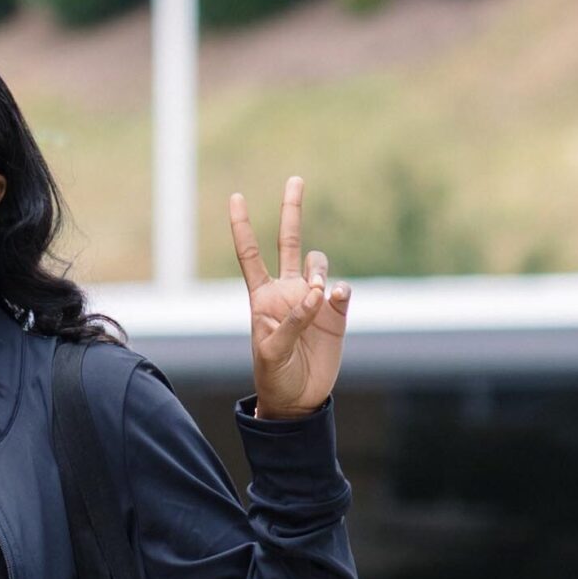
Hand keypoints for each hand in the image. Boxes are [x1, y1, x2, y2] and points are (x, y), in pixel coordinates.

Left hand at [231, 176, 351, 420]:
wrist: (299, 399)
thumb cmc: (275, 376)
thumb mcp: (272, 352)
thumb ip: (291, 321)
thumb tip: (317, 294)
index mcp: (262, 298)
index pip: (250, 256)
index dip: (242, 227)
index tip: (236, 197)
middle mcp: (288, 291)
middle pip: (289, 242)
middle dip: (291, 210)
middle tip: (295, 179)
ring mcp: (313, 300)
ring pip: (319, 264)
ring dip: (319, 270)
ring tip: (317, 294)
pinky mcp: (336, 313)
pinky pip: (341, 290)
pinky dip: (339, 290)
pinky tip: (334, 300)